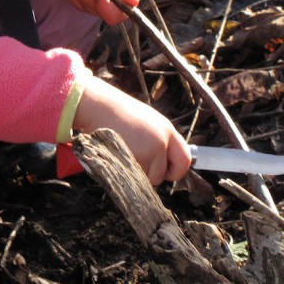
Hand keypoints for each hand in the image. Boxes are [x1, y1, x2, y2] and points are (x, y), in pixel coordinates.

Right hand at [72, 77, 191, 184]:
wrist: (99, 105)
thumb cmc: (119, 113)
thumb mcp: (147, 122)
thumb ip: (159, 139)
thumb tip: (165, 162)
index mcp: (167, 129)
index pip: (185, 159)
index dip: (176, 169)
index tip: (166, 171)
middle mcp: (161, 141)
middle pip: (164, 174)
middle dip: (153, 175)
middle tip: (139, 163)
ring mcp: (148, 151)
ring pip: (146, 178)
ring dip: (136, 172)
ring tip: (123, 152)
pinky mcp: (133, 159)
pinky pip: (133, 177)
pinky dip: (125, 172)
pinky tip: (117, 155)